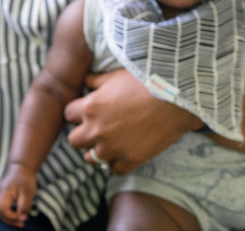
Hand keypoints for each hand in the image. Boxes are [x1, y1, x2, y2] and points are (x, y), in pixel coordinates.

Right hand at [0, 164, 36, 227]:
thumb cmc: (25, 179)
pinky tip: (16, 215)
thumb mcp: (28, 193)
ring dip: (8, 218)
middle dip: (10, 220)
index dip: (13, 217)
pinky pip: (1, 207)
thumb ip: (24, 206)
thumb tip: (21, 217)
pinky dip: (7, 214)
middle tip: (22, 224)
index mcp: (3, 192)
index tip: (24, 217)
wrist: (20, 168)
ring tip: (20, 222)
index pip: (3, 210)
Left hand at [64, 69, 201, 173]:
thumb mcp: (115, 76)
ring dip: (96, 151)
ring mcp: (112, 147)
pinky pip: (114, 169)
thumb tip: (85, 80)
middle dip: (82, 134)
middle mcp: (96, 130)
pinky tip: (123, 154)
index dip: (77, 113)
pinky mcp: (131, 160)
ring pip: (91, 158)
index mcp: (89, 108)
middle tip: (95, 130)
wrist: (176, 100)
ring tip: (107, 144)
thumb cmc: (145, 83)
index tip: (86, 112)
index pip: (68, 114)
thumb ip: (95, 80)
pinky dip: (116, 163)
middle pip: (74, 140)